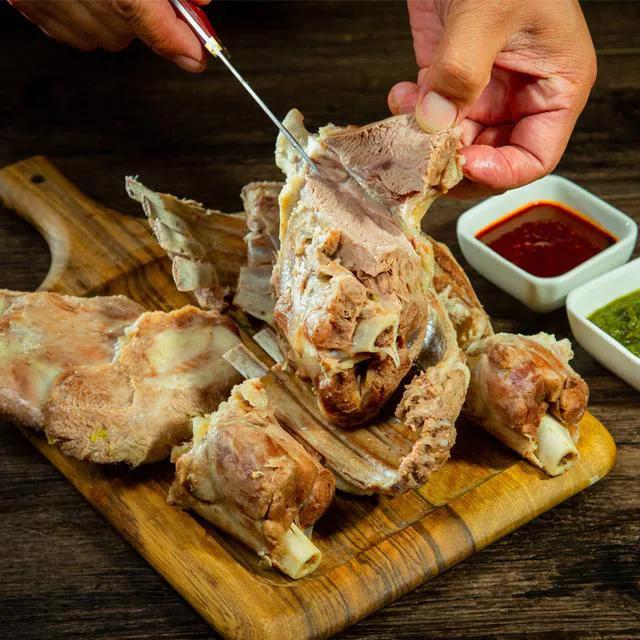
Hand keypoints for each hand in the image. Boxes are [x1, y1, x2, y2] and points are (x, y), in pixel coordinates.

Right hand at [9, 0, 209, 71]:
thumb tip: (199, 0)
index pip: (146, 17)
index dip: (177, 40)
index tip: (197, 54)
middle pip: (127, 32)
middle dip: (144, 17)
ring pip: (102, 38)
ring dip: (115, 19)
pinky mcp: (24, 2)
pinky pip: (72, 34)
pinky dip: (87, 19)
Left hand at [388, 0, 596, 191]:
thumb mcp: (489, 12)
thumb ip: (462, 72)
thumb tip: (437, 122)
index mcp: (554, 87)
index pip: (534, 157)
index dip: (500, 172)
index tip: (464, 165)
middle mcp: (520, 95)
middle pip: (490, 158)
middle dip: (453, 162)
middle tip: (424, 158)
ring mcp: (481, 90)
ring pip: (454, 143)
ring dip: (425, 142)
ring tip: (406, 122)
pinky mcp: (448, 79)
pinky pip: (430, 118)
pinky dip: (410, 117)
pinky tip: (401, 97)